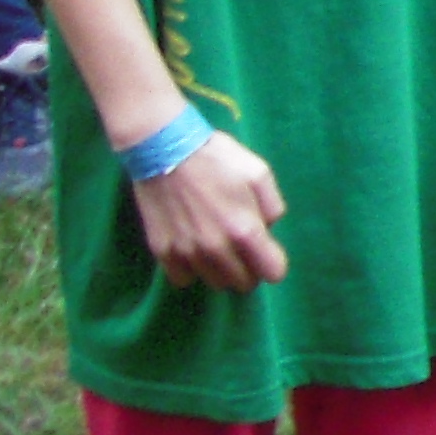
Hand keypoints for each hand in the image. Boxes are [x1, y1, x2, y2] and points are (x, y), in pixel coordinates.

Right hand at [133, 128, 288, 291]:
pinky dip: (191, 270)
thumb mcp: (259, 173)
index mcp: (244, 230)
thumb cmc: (217, 158)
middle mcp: (216, 249)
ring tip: (217, 245)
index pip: (273, 273)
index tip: (267, 250)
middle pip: (244, 284)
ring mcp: (186, 253)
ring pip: (215, 283)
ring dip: (222, 270)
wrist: (164, 150)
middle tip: (243, 247)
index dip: (274, 263)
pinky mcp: (162, 252)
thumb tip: (268, 229)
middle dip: (250, 269)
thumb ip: (273, 207)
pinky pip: (183, 279)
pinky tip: (193, 249)